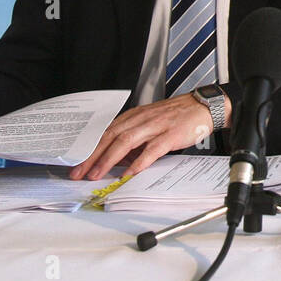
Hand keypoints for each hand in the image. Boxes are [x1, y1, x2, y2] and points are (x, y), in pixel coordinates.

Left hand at [68, 94, 221, 180]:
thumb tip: (118, 160)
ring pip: (125, 142)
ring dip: (108, 159)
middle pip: (110, 137)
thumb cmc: (178, 116)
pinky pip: (151, 150)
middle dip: (92, 156)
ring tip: (96, 174)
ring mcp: (155, 126)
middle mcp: (141, 119)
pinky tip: (129, 173)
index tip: (77, 163)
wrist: (203, 106)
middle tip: (78, 172)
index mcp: (135, 116)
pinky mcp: (170, 135)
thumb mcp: (151, 123)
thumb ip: (135, 140)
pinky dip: (138, 162)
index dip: (90, 148)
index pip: (106, 132)